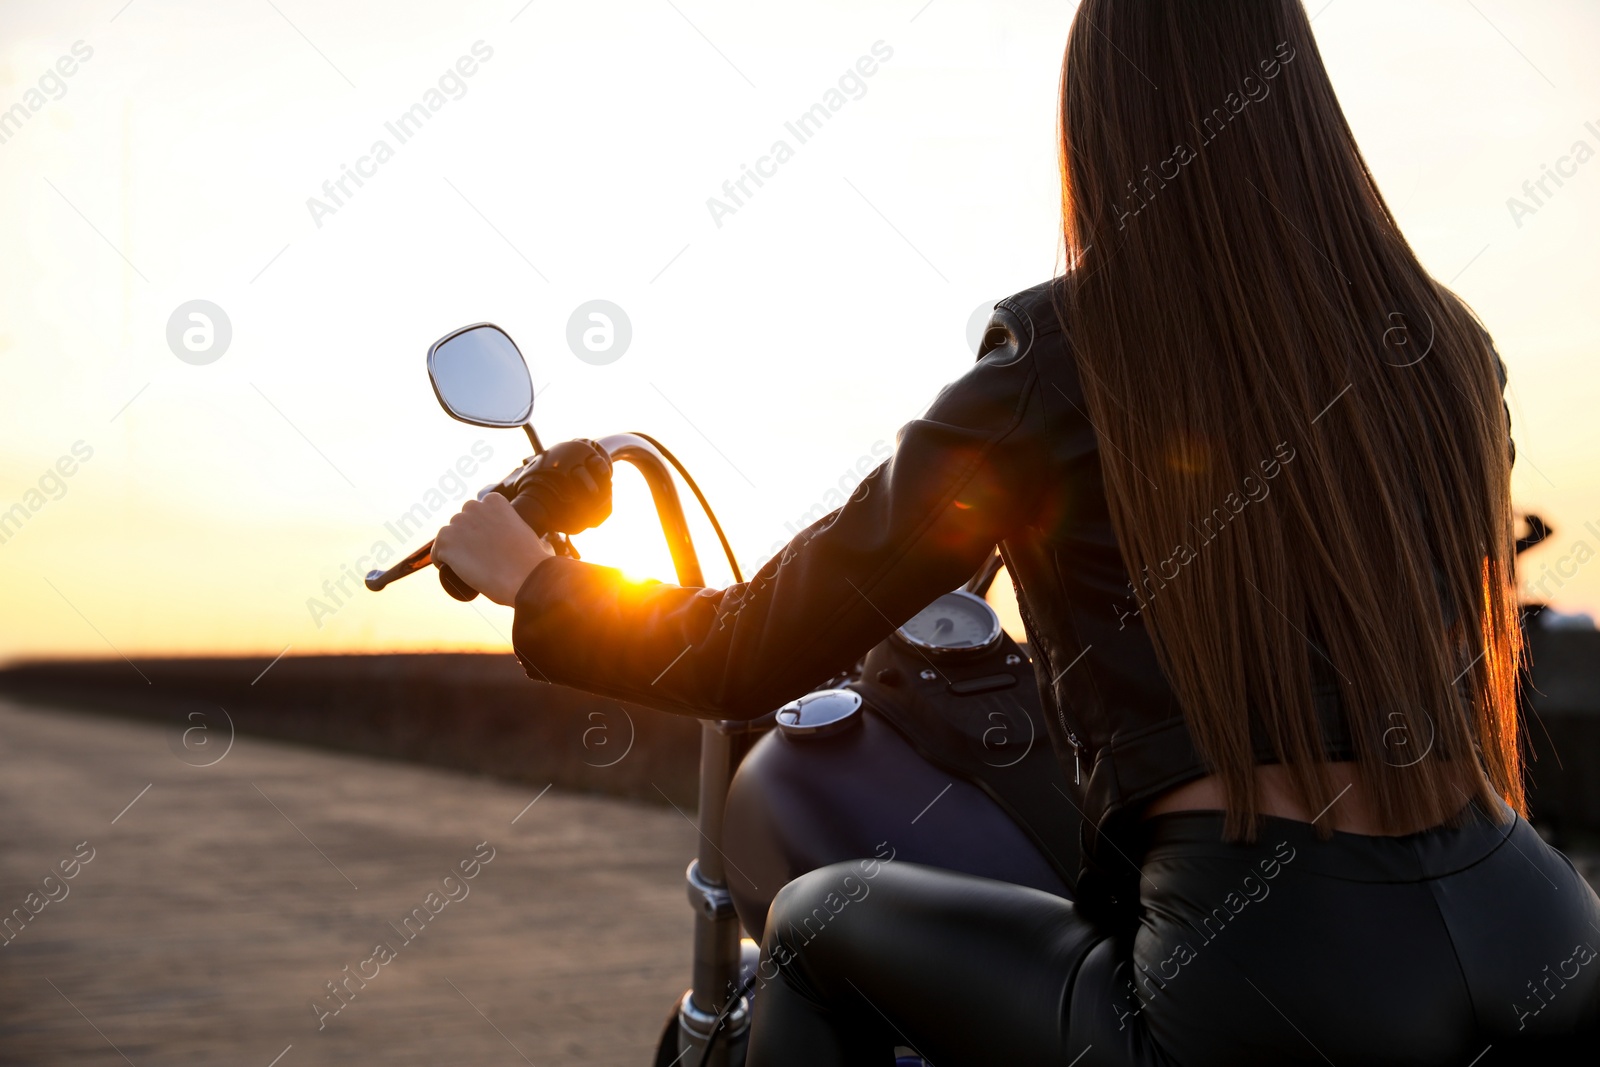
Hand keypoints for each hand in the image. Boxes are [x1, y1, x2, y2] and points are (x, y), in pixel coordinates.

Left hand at [433, 493, 555, 605]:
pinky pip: (436, 552)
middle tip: (477, 558)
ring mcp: (458, 523)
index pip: (477, 511)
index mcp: (495, 502)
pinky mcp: (446, 542)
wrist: (526, 577)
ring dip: (454, 549)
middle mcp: (474, 507)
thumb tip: (539, 545)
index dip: (479, 528)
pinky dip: (441, 561)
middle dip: (466, 536)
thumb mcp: (532, 537)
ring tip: (468, 567)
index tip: (486, 544)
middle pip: (461, 521)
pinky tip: (452, 570)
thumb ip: (527, 534)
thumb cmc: (532, 562)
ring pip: (448, 536)